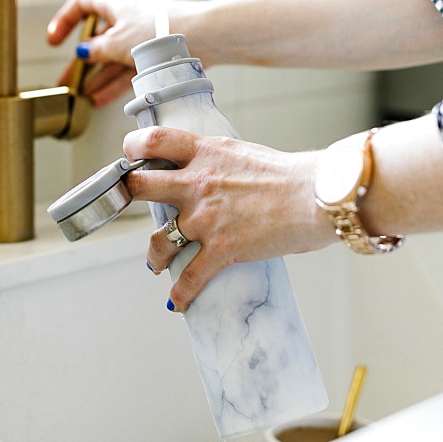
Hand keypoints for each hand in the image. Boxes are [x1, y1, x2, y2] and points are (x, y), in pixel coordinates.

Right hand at [46, 0, 153, 105]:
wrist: (201, 36)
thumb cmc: (161, 29)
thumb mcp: (117, 42)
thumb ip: (96, 50)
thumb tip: (83, 53)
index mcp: (113, 1)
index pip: (81, 4)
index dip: (65, 20)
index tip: (55, 40)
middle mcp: (125, 15)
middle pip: (95, 37)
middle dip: (80, 61)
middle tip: (67, 79)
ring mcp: (139, 34)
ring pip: (111, 56)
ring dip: (97, 75)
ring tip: (83, 95)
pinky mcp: (153, 51)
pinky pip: (126, 67)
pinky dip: (114, 81)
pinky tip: (102, 97)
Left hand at [122, 126, 333, 311]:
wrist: (315, 196)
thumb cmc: (288, 174)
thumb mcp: (242, 152)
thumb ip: (216, 161)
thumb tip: (207, 170)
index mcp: (204, 153)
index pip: (155, 140)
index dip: (133, 147)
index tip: (130, 156)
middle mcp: (197, 183)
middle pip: (140, 186)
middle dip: (129, 197)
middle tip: (128, 205)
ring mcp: (206, 218)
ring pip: (158, 241)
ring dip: (154, 255)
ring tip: (156, 262)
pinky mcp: (221, 249)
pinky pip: (189, 278)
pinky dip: (181, 294)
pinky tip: (177, 301)